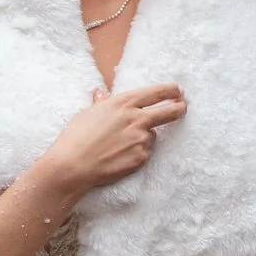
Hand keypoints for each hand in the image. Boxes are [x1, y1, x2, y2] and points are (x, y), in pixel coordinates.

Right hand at [43, 84, 186, 193]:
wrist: (73, 165)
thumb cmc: (76, 137)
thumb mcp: (88, 113)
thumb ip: (101, 102)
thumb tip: (101, 93)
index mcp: (123, 102)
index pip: (157, 92)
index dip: (171, 91)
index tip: (177, 90)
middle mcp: (136, 118)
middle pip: (170, 111)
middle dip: (180, 108)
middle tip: (182, 107)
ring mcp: (141, 139)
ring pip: (151, 135)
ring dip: (143, 138)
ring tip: (119, 145)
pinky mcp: (141, 157)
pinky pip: (144, 152)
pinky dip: (136, 153)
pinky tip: (119, 156)